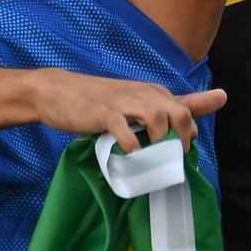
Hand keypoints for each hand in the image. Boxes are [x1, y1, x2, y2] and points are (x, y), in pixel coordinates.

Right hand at [32, 69, 226, 151]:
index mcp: (154, 93)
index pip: (187, 108)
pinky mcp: (103, 113)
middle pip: (179, 112)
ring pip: (157, 117)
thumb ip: (161, 115)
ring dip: (160, 141)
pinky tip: (131, 153)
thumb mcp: (134, 104)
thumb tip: (191, 133)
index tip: (184, 151)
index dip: (191, 132)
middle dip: (183, 138)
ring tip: (154, 159)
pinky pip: (123, 128)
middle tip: (173, 159)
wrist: (59, 91)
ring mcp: (123, 102)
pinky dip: (131, 143)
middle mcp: (144, 94)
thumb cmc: (101, 101)